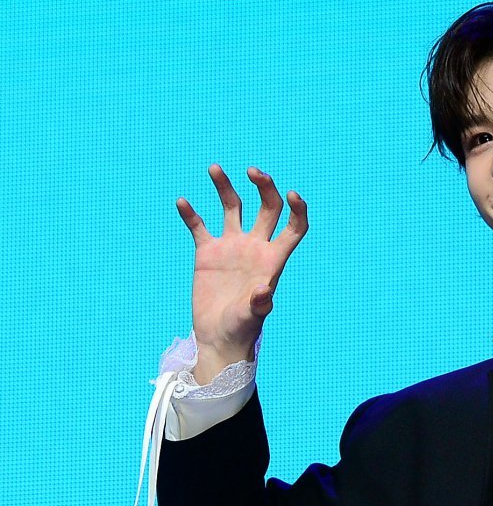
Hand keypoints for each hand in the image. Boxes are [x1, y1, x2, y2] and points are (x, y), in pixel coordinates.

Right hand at [175, 165, 307, 376]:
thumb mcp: (252, 316)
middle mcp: (255, 246)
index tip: (291, 194)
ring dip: (225, 187)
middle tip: (252, 171)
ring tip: (215, 168)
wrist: (219, 337)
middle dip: (264, 186)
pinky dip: (191, 213)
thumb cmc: (241, 330)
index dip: (297, 209)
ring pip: (233, 207)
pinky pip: (199, 226)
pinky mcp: (207, 253)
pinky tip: (182, 202)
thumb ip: (260, 303)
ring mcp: (231, 247)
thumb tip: (264, 290)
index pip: (294, 226)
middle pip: (267, 207)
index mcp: (273, 258)